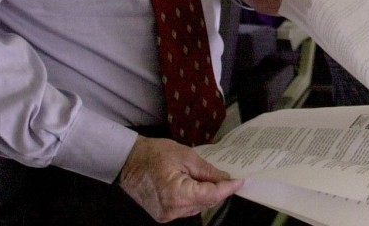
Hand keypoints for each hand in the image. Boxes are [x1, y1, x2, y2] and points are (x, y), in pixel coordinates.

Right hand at [118, 136, 242, 222]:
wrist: (129, 161)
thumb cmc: (153, 154)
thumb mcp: (186, 156)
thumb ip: (207, 171)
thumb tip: (225, 178)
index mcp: (177, 194)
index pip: (211, 195)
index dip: (228, 188)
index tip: (239, 181)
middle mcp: (172, 209)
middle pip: (205, 202)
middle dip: (217, 189)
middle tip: (226, 176)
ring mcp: (167, 215)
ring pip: (197, 207)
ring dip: (205, 194)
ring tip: (205, 177)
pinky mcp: (163, 215)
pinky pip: (186, 208)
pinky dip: (193, 197)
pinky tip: (193, 184)